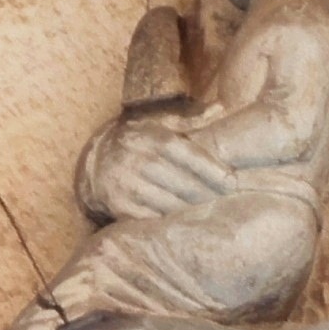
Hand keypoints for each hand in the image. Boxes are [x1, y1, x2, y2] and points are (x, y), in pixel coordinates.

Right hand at [82, 112, 235, 220]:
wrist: (97, 160)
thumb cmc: (141, 140)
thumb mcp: (161, 123)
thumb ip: (192, 119)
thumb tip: (222, 107)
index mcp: (149, 137)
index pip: (185, 153)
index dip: (211, 168)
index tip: (232, 181)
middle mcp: (135, 159)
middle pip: (180, 182)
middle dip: (207, 193)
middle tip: (229, 200)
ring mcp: (125, 184)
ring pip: (168, 203)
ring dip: (192, 210)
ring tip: (213, 211)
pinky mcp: (118, 205)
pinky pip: (151, 219)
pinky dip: (170, 221)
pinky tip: (187, 222)